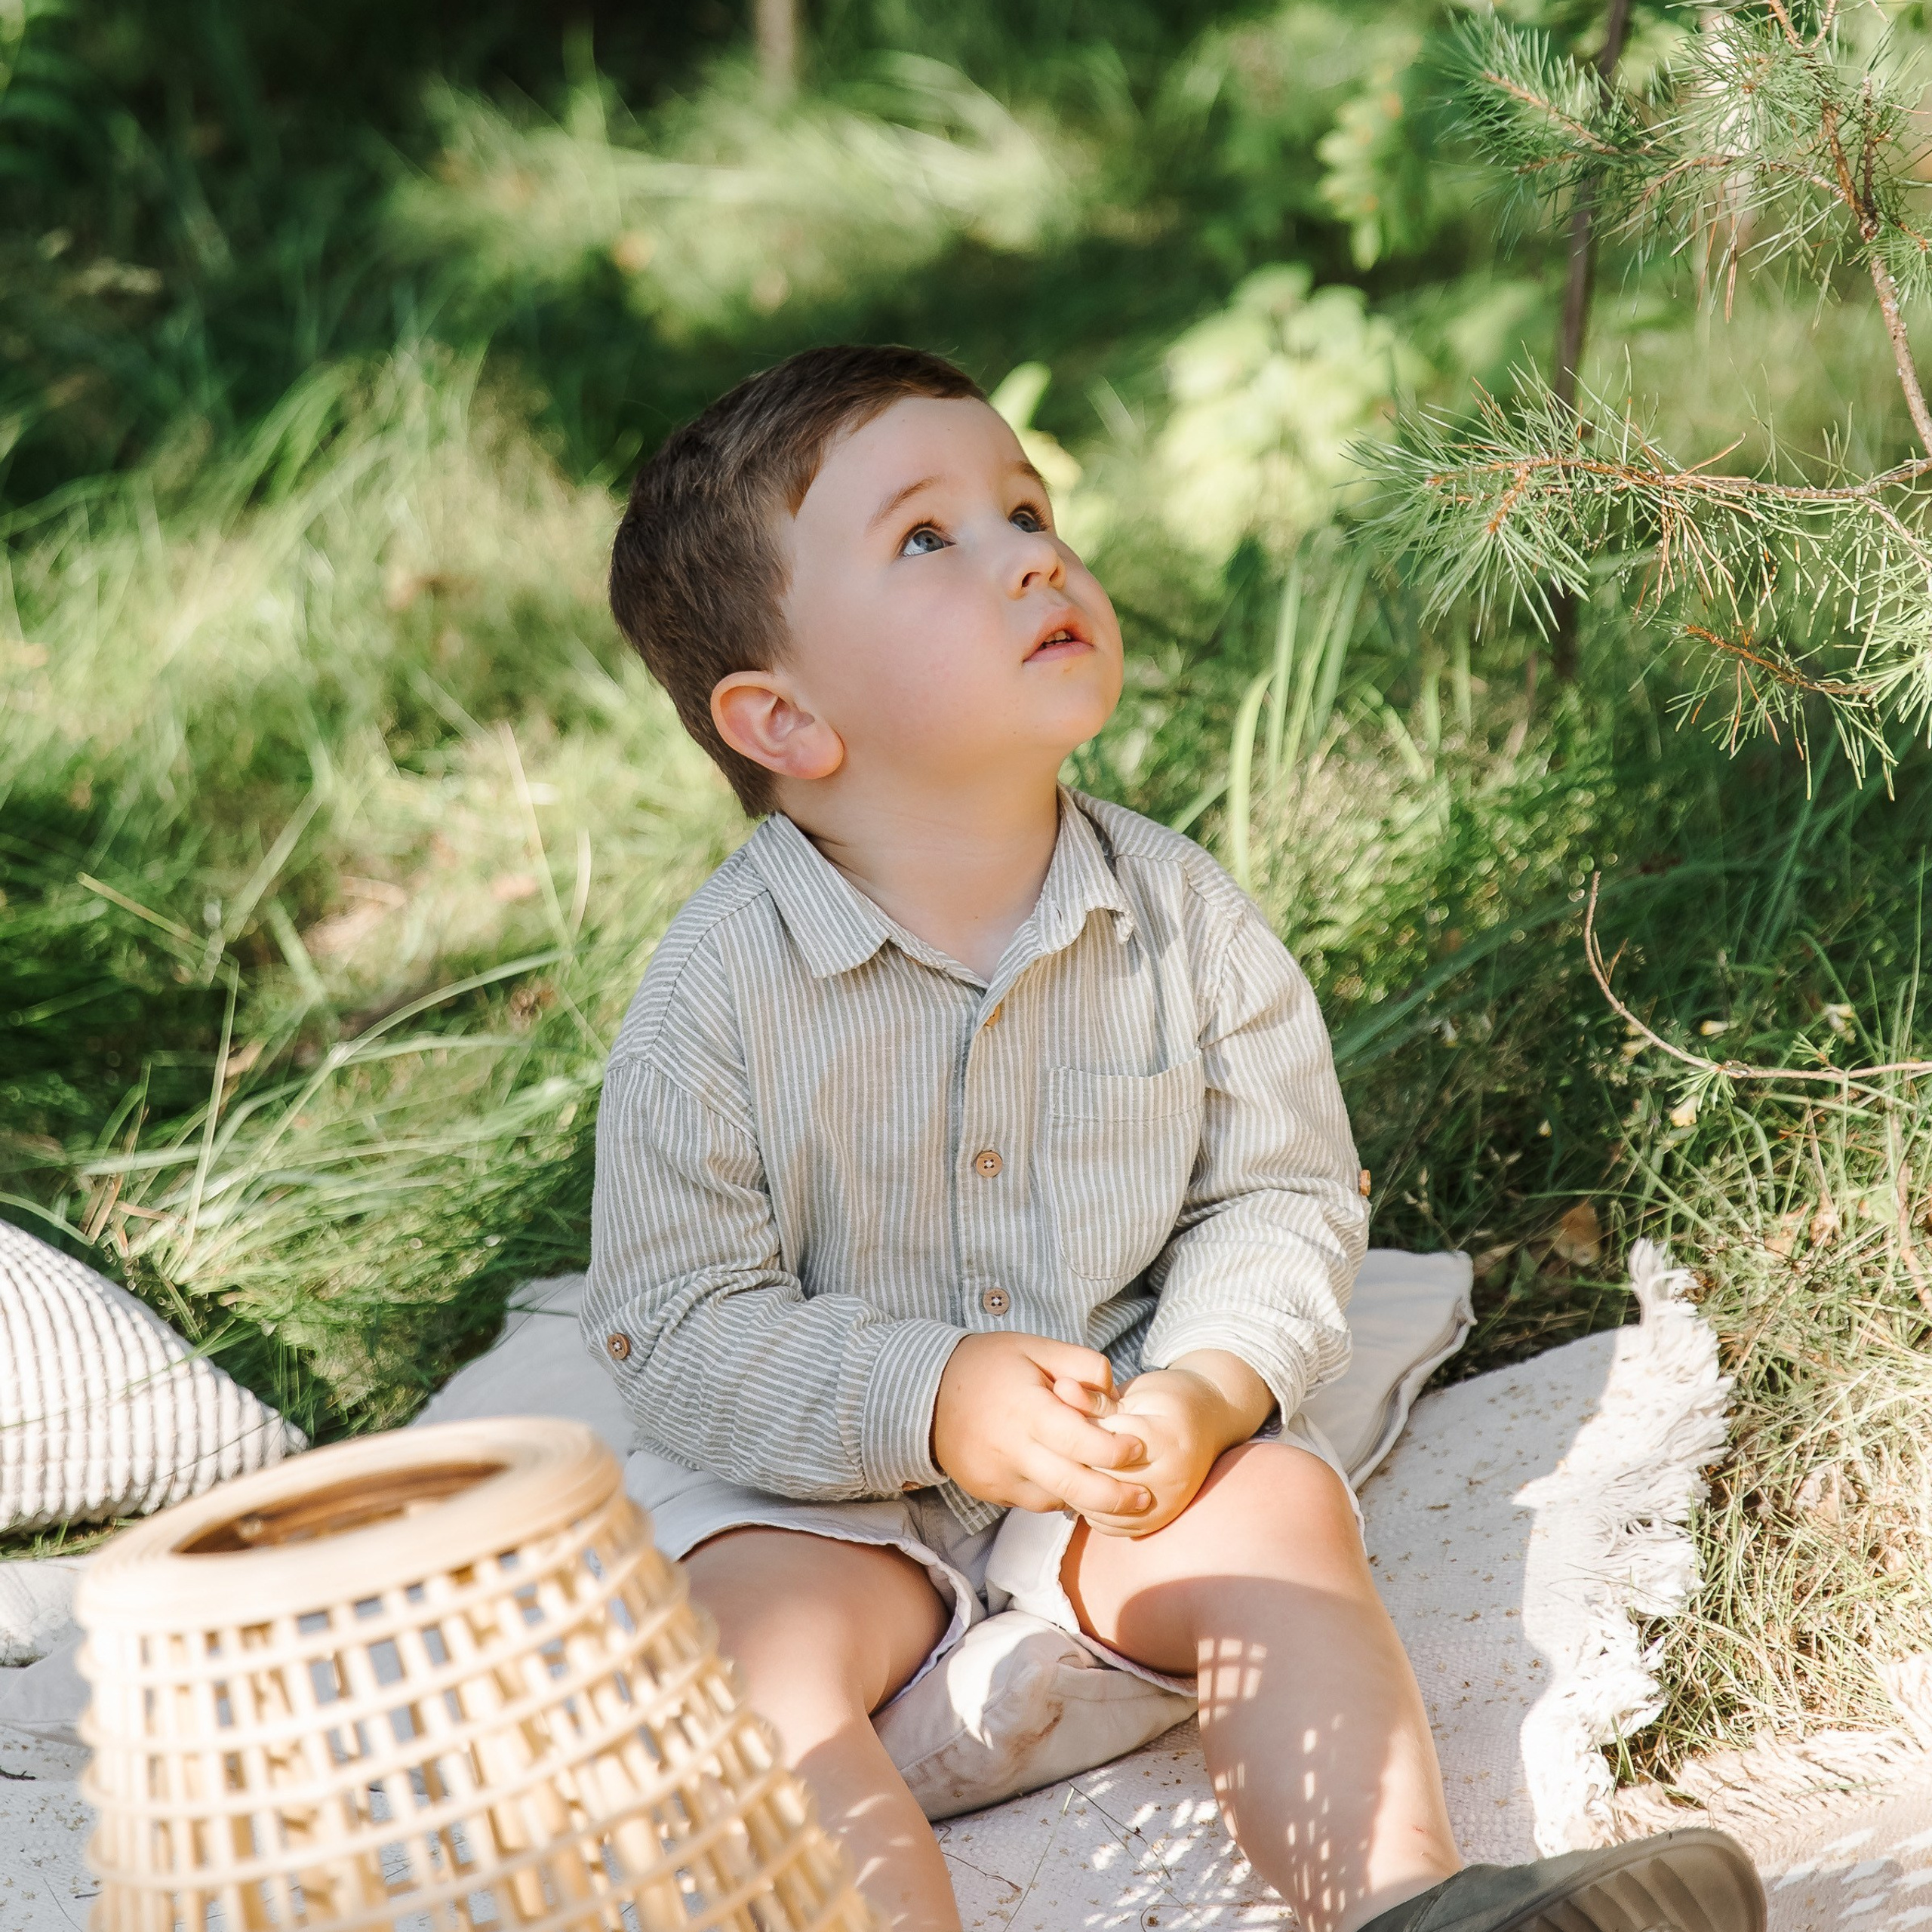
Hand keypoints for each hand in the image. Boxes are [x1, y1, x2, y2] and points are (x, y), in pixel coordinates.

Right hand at [933, 1332, 1153, 1516]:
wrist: (925, 1394)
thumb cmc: (989, 1364)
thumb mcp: (1035, 1347)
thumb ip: (1080, 1363)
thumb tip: (1114, 1393)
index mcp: (1027, 1409)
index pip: (1081, 1441)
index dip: (1116, 1450)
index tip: (1138, 1448)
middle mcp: (1012, 1449)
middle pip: (1074, 1485)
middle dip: (1116, 1498)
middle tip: (1145, 1499)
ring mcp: (998, 1476)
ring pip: (1055, 1499)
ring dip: (1086, 1498)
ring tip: (1114, 1493)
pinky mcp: (989, 1491)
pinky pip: (1033, 1501)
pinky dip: (1056, 1495)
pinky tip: (1070, 1480)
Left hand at [1068, 1349, 1272, 1538]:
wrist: (1208, 1425)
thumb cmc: (1167, 1401)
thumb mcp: (1134, 1393)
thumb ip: (1095, 1398)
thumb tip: (1059, 1388)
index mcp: (1165, 1439)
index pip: (1102, 1442)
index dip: (1073, 1430)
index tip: (1054, 1418)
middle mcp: (1170, 1479)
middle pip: (1100, 1476)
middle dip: (1070, 1461)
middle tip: (1050, 1444)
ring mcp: (1166, 1505)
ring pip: (1101, 1507)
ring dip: (1076, 1489)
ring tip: (1064, 1465)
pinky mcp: (1158, 1522)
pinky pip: (1111, 1526)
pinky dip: (1091, 1509)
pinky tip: (1084, 1485)